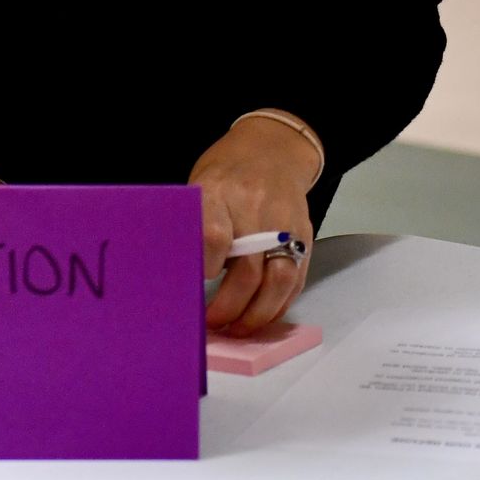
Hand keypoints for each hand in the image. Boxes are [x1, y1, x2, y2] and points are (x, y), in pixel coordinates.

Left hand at [191, 116, 319, 336]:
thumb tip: (174, 279)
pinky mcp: (304, 235)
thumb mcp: (198, 188)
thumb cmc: (225, 175)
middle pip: (248, 268)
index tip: (196, 284)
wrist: (272, 150)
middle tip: (212, 323)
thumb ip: (192, 229)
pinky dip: (279, 305)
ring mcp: (284, 223)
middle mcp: (255, 208)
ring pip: (279, 279)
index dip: (206, 266)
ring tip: (239, 330)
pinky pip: (296, 278)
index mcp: (219, 192)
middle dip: (229, 306)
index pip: (214, 235)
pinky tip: (262, 317)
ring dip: (258, 314)